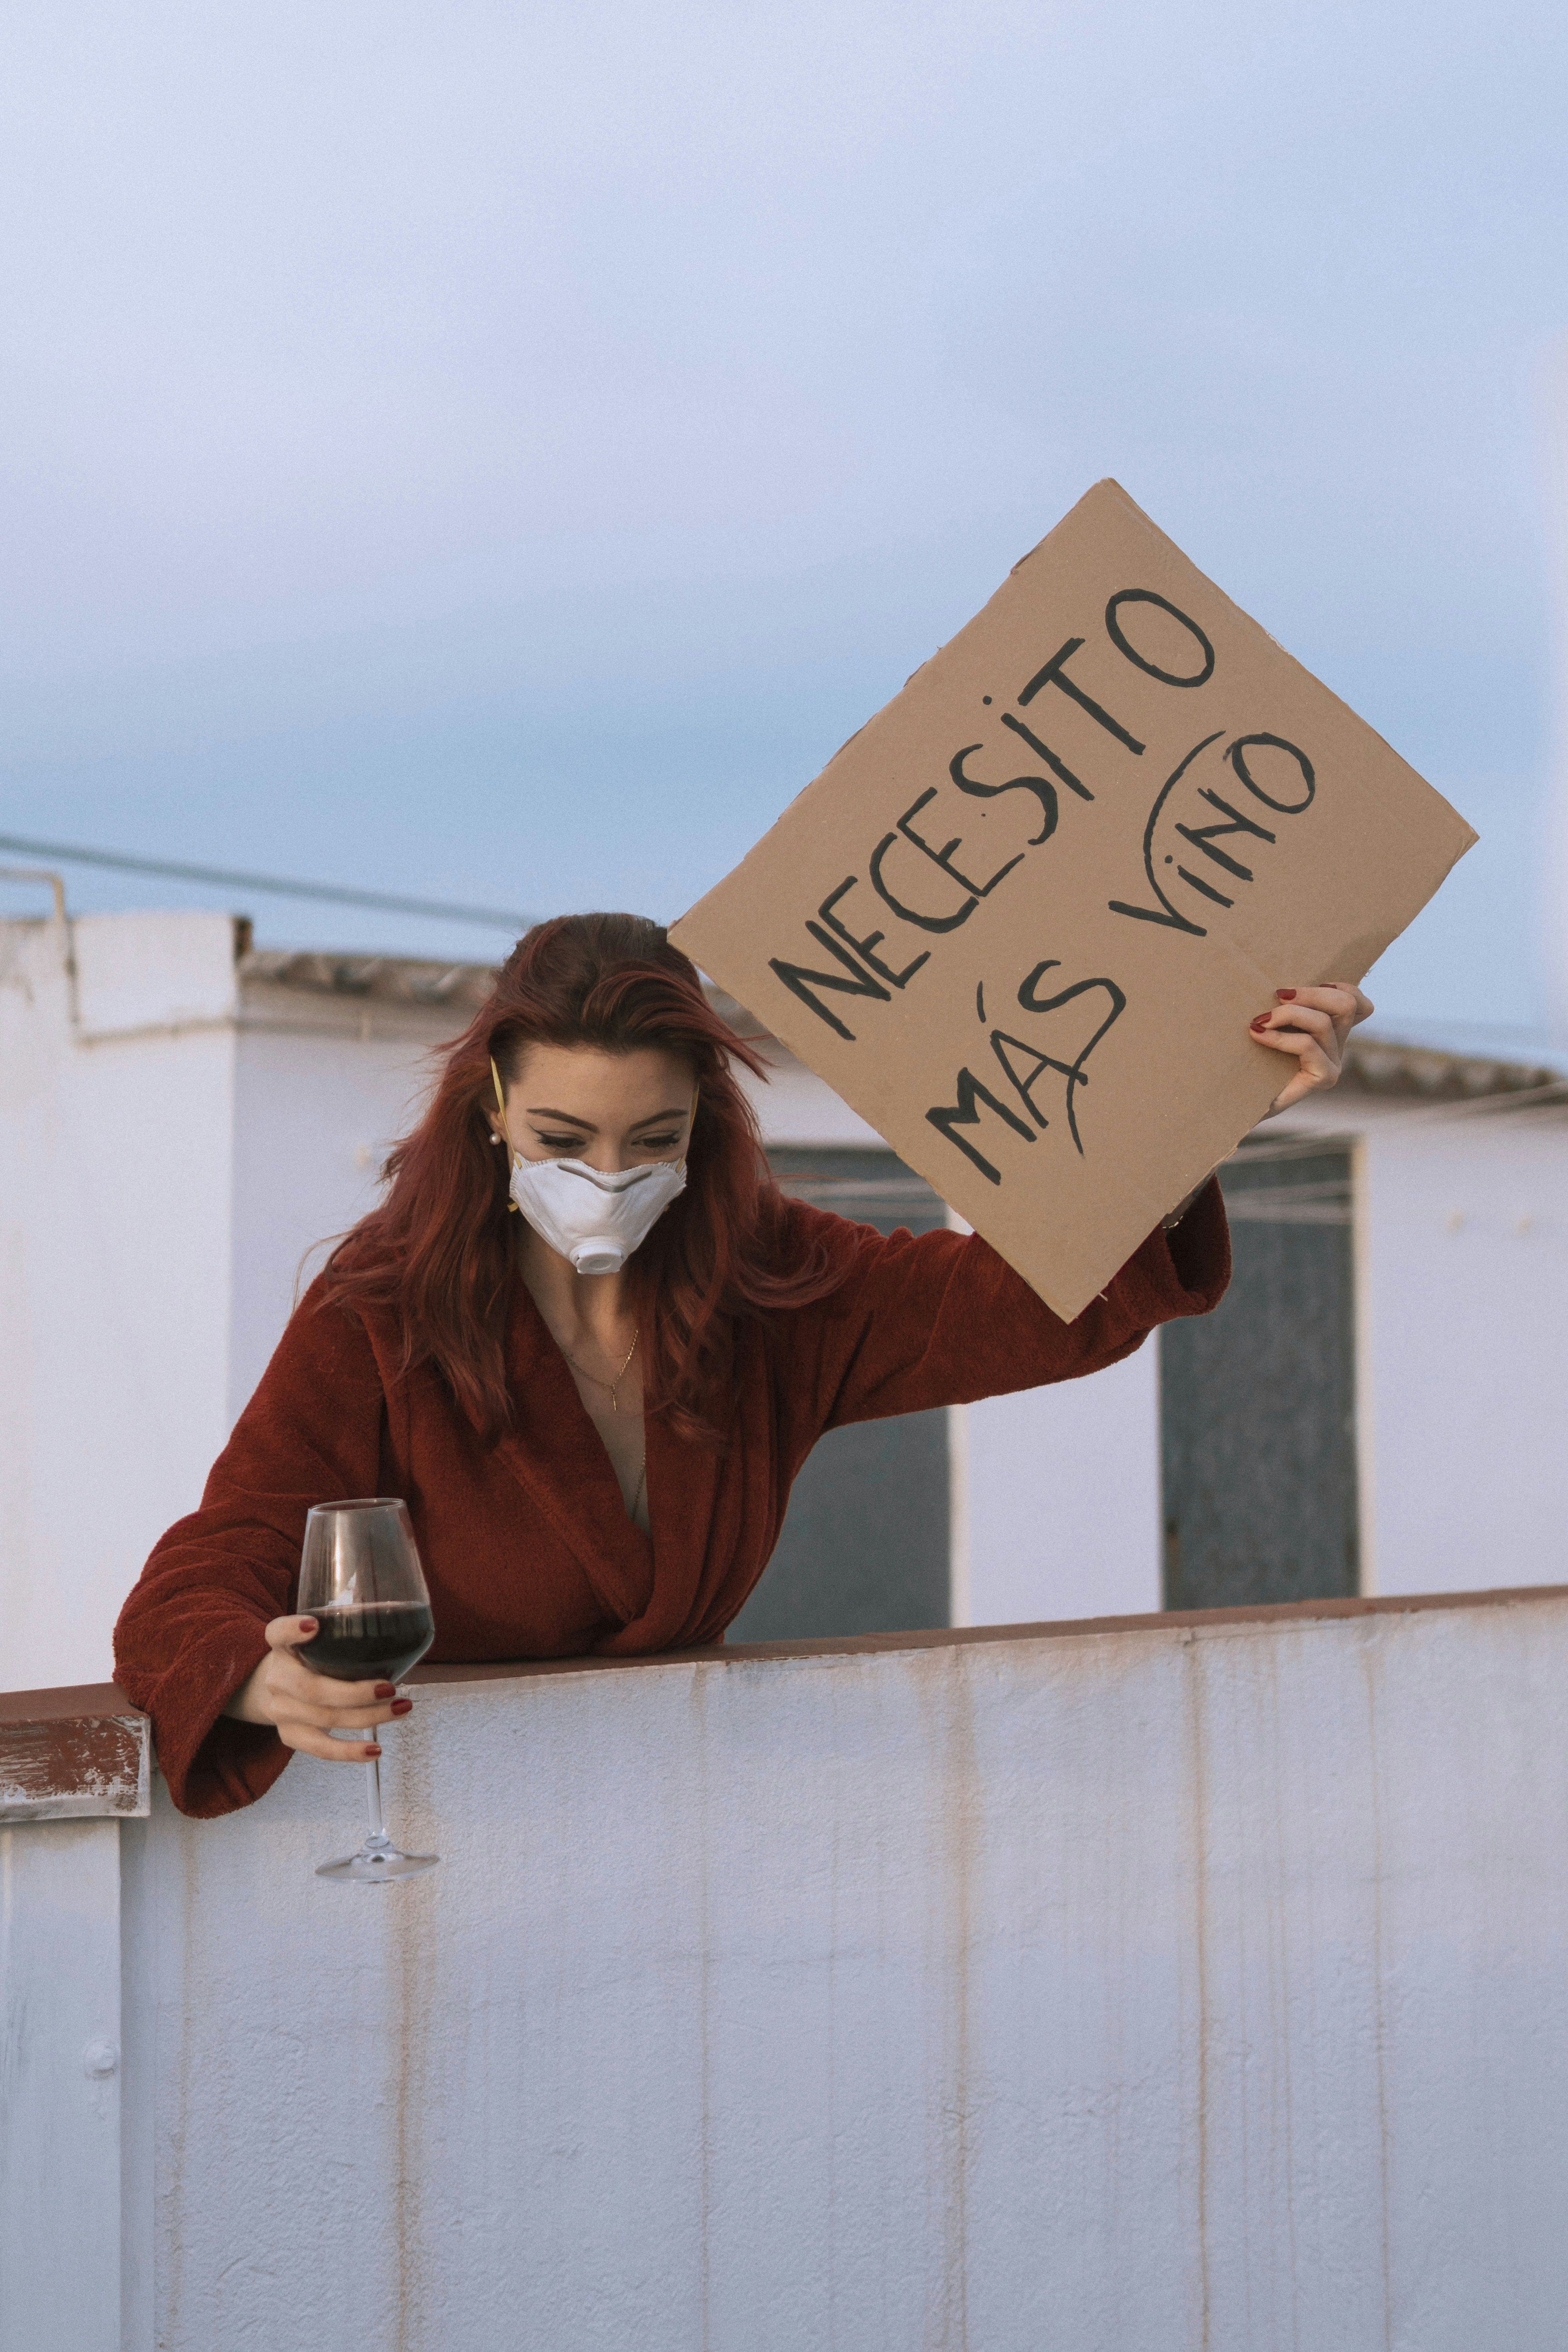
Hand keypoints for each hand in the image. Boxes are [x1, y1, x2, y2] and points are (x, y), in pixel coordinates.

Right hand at [223, 1614, 410, 1761]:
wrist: (277, 1690)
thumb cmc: (311, 1661)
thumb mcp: (316, 1642)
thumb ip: (340, 1637)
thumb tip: (401, 1641)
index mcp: (282, 1647)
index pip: (277, 1633)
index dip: (292, 1630)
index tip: (313, 1626)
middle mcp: (277, 1678)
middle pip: (311, 1688)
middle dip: (355, 1693)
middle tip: (390, 1688)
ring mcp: (281, 1710)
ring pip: (324, 1718)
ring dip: (368, 1717)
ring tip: (401, 1708)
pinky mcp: (291, 1735)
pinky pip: (321, 1748)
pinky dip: (349, 1752)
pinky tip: (375, 1750)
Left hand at [1249, 982, 1373, 1111]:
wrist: (1238, 1103)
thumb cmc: (1249, 1060)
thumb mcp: (1270, 1025)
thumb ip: (1283, 1005)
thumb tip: (1276, 980)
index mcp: (1332, 1031)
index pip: (1358, 1003)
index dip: (1341, 987)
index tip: (1304, 988)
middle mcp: (1337, 1046)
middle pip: (1347, 1004)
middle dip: (1310, 993)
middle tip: (1277, 994)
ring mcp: (1333, 1063)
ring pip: (1323, 1022)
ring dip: (1288, 1014)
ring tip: (1258, 1020)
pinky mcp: (1324, 1078)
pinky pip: (1308, 1045)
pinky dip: (1280, 1037)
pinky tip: (1258, 1035)